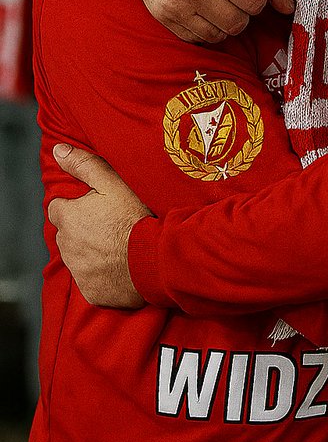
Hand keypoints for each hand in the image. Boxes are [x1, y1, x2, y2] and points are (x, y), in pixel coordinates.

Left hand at [48, 145, 149, 307]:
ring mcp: (78, 270)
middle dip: (81, 228)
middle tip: (109, 224)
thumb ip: (84, 165)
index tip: (94, 206)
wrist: (154, 259)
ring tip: (117, 243)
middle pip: (67, 233)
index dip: (75, 204)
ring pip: (77, 256)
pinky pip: (90, 279)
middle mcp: (66, 245)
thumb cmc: (134, 217)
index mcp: (68, 217)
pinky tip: (119, 264)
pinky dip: (100, 273)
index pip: (58, 207)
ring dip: (90, 250)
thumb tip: (58, 150)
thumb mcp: (111, 183)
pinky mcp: (91, 290)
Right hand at [122, 0, 293, 42]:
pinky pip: (196, 39)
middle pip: (239, 23)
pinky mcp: (161, 15)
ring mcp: (174, 4)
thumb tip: (288, 8)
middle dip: (242, 9)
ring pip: (219, 35)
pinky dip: (205, 27)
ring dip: (225, 21)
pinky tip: (201, 5)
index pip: (256, 2)